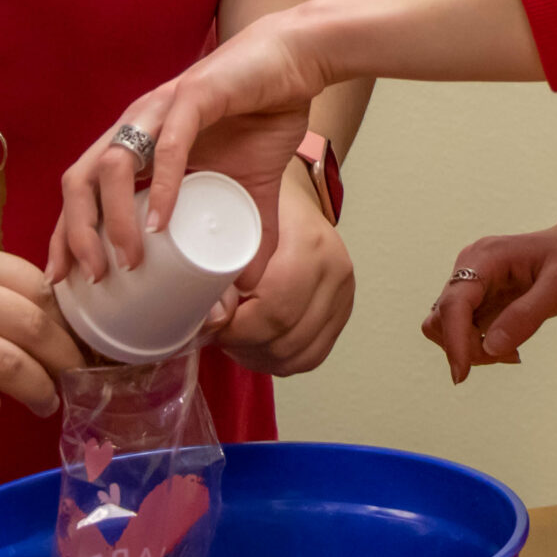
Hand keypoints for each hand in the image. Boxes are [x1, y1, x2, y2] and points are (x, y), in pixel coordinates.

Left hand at [52, 10, 333, 285]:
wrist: (297, 61)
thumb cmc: (264, 115)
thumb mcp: (252, 189)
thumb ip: (248, 233)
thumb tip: (247, 286)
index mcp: (139, 144)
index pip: (84, 192)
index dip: (67, 235)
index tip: (63, 279)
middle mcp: (137, 125)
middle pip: (80, 180)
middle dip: (75, 233)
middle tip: (92, 278)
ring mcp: (161, 109)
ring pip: (112, 164)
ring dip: (113, 217)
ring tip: (129, 260)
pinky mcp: (194, 95)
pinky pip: (168, 144)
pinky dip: (161, 185)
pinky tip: (162, 222)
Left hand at [208, 168, 355, 374]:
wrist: (294, 197)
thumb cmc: (261, 201)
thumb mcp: (236, 218)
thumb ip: (223, 262)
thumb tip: (213, 316)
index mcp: (311, 243)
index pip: (276, 308)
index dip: (238, 328)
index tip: (211, 324)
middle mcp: (336, 270)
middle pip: (287, 337)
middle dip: (244, 346)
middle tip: (217, 335)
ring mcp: (345, 293)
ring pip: (300, 354)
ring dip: (261, 358)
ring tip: (235, 343)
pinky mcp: (343, 310)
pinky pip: (313, 355)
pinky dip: (281, 360)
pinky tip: (257, 348)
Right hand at [422, 193, 556, 382]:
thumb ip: (526, 316)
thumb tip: (489, 348)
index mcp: (486, 257)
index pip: (454, 303)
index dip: (454, 340)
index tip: (462, 375)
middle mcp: (471, 267)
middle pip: (442, 318)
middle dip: (465, 347)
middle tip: (511, 357)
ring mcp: (474, 283)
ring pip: (446, 326)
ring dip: (470, 349)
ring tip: (513, 353)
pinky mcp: (481, 298)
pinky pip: (464, 329)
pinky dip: (479, 346)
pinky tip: (511, 347)